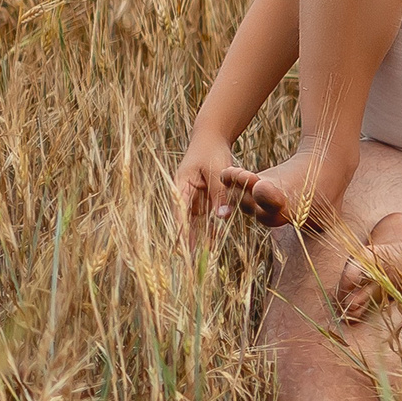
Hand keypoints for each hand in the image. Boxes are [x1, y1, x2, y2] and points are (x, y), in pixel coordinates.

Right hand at [173, 128, 236, 247]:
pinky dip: (209, 227)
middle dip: (189, 242)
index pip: (179, 215)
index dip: (181, 234)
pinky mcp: (203, 198)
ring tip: (204, 258)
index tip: (183, 251)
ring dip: (199, 238)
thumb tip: (221, 218)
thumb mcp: (217, 170)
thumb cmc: (212, 151)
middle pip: (186, 223)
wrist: (212, 137)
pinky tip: (213, 242)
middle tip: (193, 263)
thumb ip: (220, 193)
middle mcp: (184, 195)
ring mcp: (193, 197)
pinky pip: (205, 216)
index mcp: (181, 187)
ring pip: (195, 222)